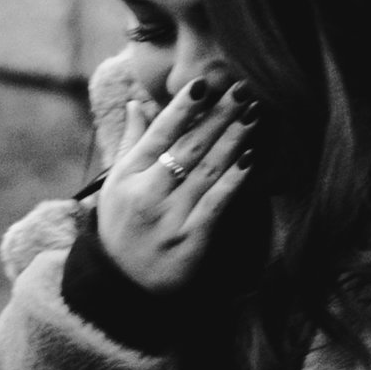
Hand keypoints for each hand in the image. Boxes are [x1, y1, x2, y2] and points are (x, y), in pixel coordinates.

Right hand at [94, 71, 256, 296]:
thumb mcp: (116, 184)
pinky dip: (234, 180)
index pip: (158, 133)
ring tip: (253, 114)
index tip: (203, 83)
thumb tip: (138, 103)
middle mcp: (147, 193)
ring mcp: (168, 218)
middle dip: (218, 116)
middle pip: (189, 146)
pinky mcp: (190, 241)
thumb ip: (132, 142)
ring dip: (233, 139)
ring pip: (206, 170)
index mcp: (128, 175)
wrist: (121, 286)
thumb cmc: (122, 227)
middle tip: (242, 89)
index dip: (182, 107)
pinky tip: (251, 159)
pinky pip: (216, 204)